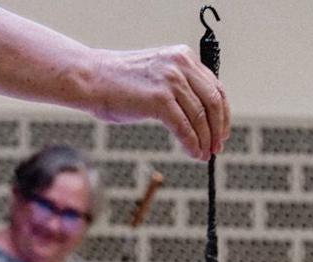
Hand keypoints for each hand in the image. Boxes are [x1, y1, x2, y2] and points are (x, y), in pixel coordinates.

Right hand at [84, 44, 230, 158]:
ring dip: (205, 141)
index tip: (221, 132)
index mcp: (183, 57)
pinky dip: (192, 144)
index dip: (222, 114)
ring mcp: (170, 80)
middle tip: (216, 148)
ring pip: (200, 118)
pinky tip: (192, 153)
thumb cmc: (119, 82)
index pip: (215, 88)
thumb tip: (203, 118)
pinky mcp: (159, 99)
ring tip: (203, 154)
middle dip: (218, 129)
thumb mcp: (157, 76)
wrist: (90, 78)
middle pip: (214, 103)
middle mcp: (180, 65)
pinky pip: (184, 127)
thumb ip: (180, 88)